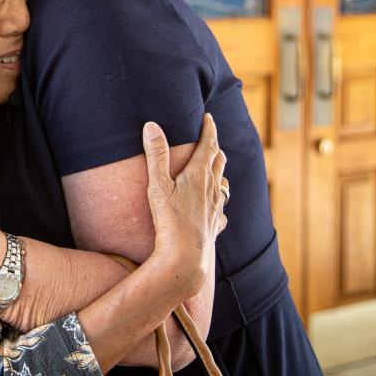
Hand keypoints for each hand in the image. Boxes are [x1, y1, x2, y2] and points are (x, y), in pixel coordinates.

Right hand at [142, 114, 227, 298]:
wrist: (185, 257)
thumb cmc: (170, 220)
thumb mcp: (158, 184)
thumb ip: (156, 154)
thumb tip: (152, 125)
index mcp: (199, 174)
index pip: (209, 144)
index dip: (209, 129)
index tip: (208, 117)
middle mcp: (212, 188)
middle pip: (219, 161)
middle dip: (215, 147)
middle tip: (209, 139)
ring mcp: (217, 208)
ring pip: (223, 184)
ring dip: (219, 172)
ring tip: (214, 169)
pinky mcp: (216, 225)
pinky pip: (222, 210)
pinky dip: (219, 202)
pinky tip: (215, 208)